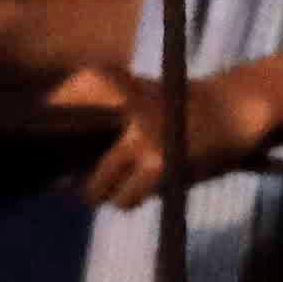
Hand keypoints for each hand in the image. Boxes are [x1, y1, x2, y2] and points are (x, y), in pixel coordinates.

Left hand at [61, 68, 276, 209]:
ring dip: (106, 194)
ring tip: (125, 184)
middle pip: (71, 158)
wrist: (234, 108)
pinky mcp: (158, 164)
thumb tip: (57, 178)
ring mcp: (139, 136)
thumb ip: (97, 127)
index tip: (50, 151)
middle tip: (91, 180)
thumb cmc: (178, 107)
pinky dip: (132, 199)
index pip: (56, 110)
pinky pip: (127, 197)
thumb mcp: (136, 100)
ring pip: (97, 187)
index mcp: (108, 82)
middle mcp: (120, 106)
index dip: (48, 136)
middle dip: (78, 177)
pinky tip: (146, 187)